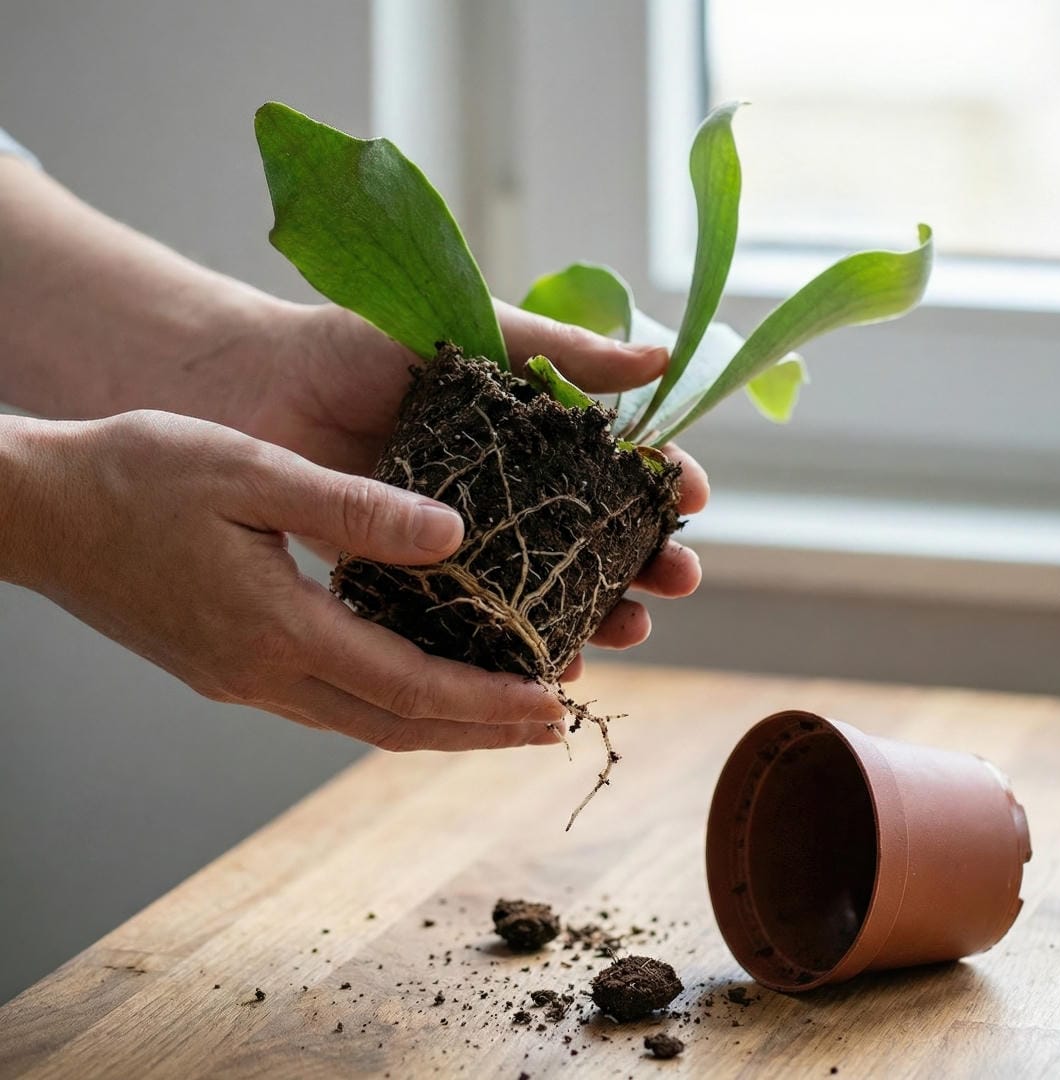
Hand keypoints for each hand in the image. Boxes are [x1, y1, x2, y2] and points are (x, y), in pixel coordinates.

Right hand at [1, 411, 565, 749]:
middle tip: (549, 726)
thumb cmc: (135, 475)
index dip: (486, 703)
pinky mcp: (228, 668)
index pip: (407, 685)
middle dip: (478, 732)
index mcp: (274, 629)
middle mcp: (261, 674)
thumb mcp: (250, 472)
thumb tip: (453, 538)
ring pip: (363, 721)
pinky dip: (390, 701)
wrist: (37, 510)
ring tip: (503, 713)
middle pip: (395, 724)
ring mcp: (241, 680)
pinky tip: (420, 679)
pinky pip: (330, 701)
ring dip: (439, 724)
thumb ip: (352, 507)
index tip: (549, 706)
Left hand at [232, 300, 708, 677]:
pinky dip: (514, 648)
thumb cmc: (355, 346)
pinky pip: (473, 625)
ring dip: (594, 615)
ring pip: (543, 591)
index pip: (613, 462)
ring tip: (628, 631)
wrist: (250, 385)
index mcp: (524, 433)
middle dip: (643, 564)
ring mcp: (459, 543)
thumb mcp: (468, 336)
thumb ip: (559, 349)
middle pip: (593, 540)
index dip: (659, 481)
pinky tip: (551, 662)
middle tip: (677, 583)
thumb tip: (662, 358)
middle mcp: (501, 493)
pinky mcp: (411, 581)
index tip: (694, 496)